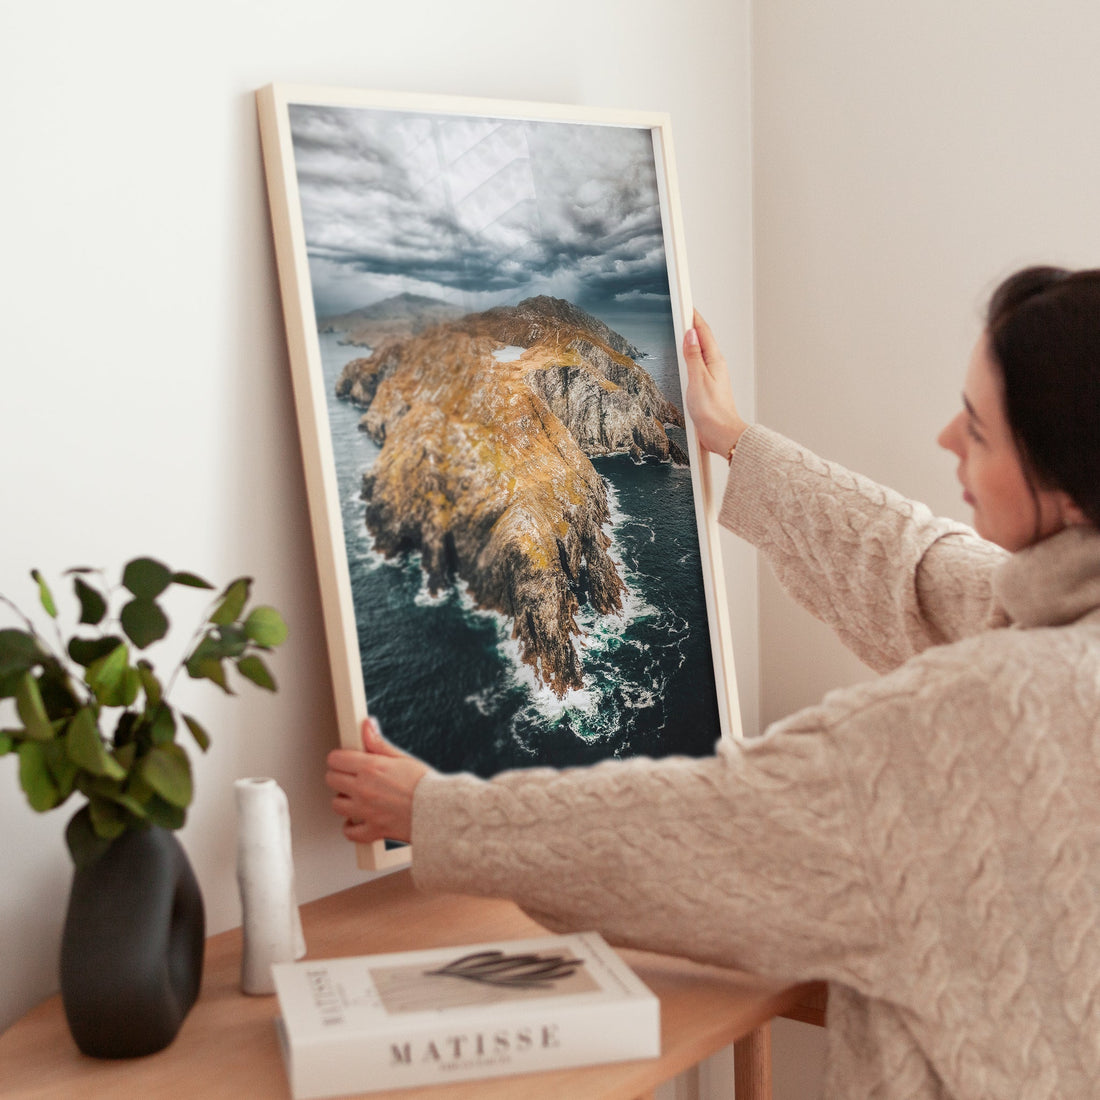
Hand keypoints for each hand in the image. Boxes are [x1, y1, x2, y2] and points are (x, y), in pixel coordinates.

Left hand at [325, 718, 430, 844]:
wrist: (440, 811)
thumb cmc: (426, 785)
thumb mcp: (402, 758)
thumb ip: (378, 743)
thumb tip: (367, 726)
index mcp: (371, 768)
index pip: (336, 759)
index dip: (340, 758)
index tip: (345, 760)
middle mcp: (364, 789)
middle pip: (331, 780)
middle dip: (339, 776)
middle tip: (351, 777)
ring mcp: (366, 811)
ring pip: (336, 805)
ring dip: (344, 800)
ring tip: (356, 797)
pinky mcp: (372, 830)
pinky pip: (350, 832)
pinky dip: (351, 827)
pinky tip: (358, 820)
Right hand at [683, 310, 748, 457]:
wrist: (721, 434)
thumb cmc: (713, 412)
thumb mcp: (698, 380)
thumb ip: (693, 356)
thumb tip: (690, 335)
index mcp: (714, 361)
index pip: (703, 332)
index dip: (693, 317)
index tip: (685, 304)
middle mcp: (715, 366)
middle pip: (702, 339)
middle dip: (692, 324)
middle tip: (682, 311)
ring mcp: (712, 376)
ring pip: (700, 352)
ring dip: (692, 340)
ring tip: (682, 328)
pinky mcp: (707, 387)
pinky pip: (698, 364)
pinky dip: (690, 356)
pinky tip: (686, 358)